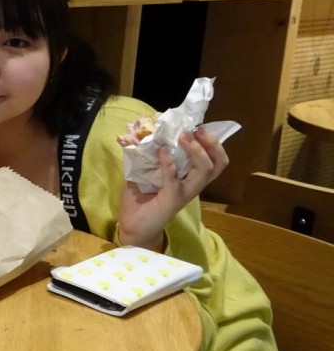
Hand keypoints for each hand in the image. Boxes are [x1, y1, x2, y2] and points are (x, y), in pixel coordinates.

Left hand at [118, 127, 227, 250]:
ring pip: (205, 170)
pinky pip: (175, 180)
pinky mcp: (172, 200)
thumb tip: (138, 133)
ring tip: (184, 137)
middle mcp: (193, 184)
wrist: (132, 225)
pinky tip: (161, 152)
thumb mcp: (144, 171)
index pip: (213, 159)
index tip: (198, 126)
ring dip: (196, 151)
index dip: (211, 142)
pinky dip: (169, 164)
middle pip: (218, 163)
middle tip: (197, 130)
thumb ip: (146, 155)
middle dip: (212, 144)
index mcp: (190, 177)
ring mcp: (185, 192)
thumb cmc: (140, 199)